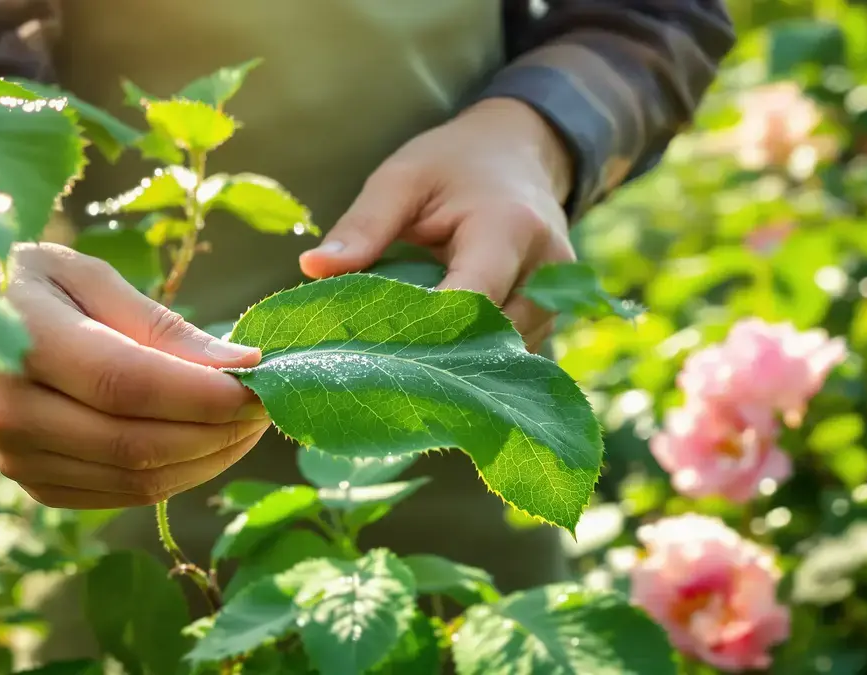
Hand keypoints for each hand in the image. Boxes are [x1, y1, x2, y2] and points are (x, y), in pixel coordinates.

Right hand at [0, 214, 271, 507]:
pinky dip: (177, 476)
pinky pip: (122, 497)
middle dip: (217, 432)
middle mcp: (9, 411)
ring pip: (136, 481)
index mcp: (20, 341)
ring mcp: (15, 459)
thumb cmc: (32, 286)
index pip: (126, 384)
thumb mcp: (91, 277)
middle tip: (266, 406)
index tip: (260, 383)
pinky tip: (204, 445)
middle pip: (136, 444)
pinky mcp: (33, 486)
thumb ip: (163, 326)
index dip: (201, 394)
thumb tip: (243, 365)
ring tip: (246, 426)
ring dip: (208, 460)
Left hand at [299, 98, 575, 348]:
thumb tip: (311, 268)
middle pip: (491, 337)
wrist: (517, 151)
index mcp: (508, 227)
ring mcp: (556, 294)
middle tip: (378, 364)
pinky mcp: (552, 313)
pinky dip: (474, 356)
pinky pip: (514, 351)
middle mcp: (546, 267)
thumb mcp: (401, 179)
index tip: (373, 346)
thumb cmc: (452, 163)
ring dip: (456, 360)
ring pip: (505, 353)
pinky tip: (435, 353)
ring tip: (404, 356)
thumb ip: (363, 226)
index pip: (471, 300)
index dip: (424, 331)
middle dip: (437, 355)